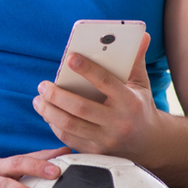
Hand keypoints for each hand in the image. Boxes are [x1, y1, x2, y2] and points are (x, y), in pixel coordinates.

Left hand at [33, 33, 161, 161]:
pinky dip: (54, 125)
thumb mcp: (141, 85)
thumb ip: (135, 61)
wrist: (149, 144)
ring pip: (70, 125)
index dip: (87, 69)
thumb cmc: (140, 107)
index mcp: (129, 102)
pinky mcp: (95, 152)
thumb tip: (141, 35)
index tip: (70, 58)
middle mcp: (118, 122)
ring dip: (49, 111)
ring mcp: (106, 140)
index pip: (106, 82)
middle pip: (80, 107)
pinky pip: (69, 138)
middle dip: (56, 95)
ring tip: (38, 100)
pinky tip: (47, 114)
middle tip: (42, 85)